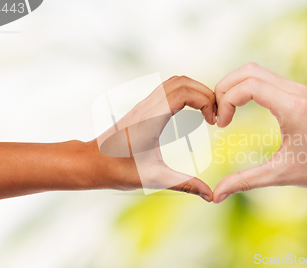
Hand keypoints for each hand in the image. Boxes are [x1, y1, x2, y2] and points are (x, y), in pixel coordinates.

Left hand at [89, 76, 215, 201]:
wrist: (92, 162)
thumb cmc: (120, 170)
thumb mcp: (155, 179)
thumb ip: (185, 184)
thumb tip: (210, 196)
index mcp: (151, 119)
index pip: (183, 92)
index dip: (204, 101)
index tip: (212, 121)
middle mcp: (147, 106)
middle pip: (182, 81)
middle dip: (205, 93)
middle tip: (214, 116)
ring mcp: (144, 104)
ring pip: (175, 82)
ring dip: (195, 91)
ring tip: (206, 113)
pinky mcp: (143, 107)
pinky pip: (168, 89)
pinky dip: (186, 94)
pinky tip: (191, 114)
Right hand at [213, 63, 306, 202]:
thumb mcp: (280, 175)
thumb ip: (245, 181)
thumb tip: (216, 195)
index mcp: (293, 108)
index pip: (249, 86)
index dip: (227, 101)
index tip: (222, 125)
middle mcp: (296, 91)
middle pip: (248, 71)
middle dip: (225, 88)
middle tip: (218, 114)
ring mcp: (298, 88)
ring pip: (255, 71)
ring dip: (234, 86)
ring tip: (225, 110)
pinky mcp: (297, 91)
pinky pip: (264, 78)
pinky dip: (246, 87)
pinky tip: (240, 107)